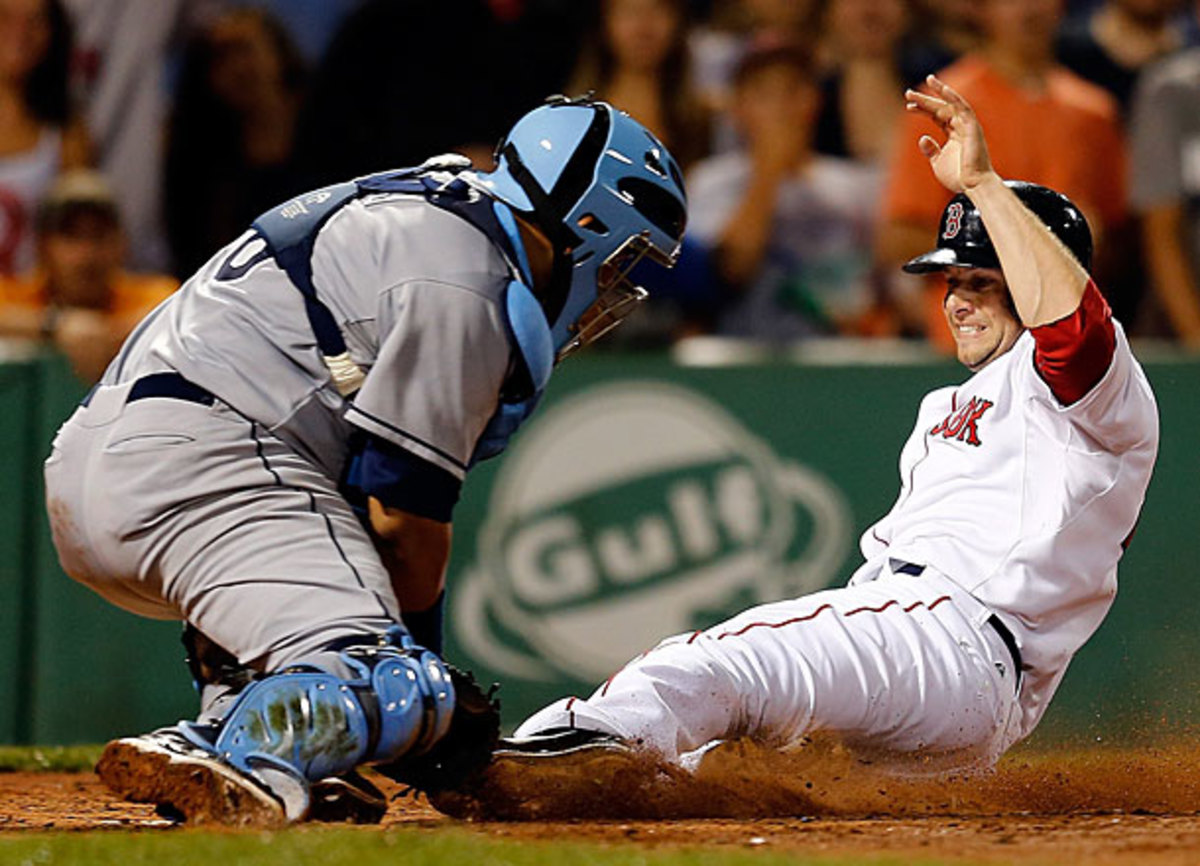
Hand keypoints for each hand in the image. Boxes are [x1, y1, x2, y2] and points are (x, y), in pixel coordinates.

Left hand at [905, 75, 996, 194]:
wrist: (972, 186)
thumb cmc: (958, 176)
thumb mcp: (938, 162)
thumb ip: (930, 149)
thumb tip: (922, 138)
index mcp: (954, 134)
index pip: (937, 116)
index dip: (923, 109)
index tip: (908, 106)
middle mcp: (961, 126)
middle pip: (941, 107)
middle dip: (925, 99)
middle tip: (908, 93)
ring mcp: (968, 126)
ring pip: (951, 104)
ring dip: (939, 92)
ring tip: (928, 80)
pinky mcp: (973, 128)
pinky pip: (963, 108)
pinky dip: (954, 98)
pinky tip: (943, 90)